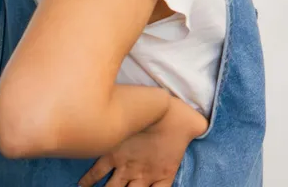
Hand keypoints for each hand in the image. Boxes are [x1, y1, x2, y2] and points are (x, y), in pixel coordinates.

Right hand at [79, 98, 208, 186]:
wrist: (163, 108)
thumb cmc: (182, 117)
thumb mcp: (197, 127)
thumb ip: (200, 129)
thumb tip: (205, 124)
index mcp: (164, 174)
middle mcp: (143, 175)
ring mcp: (127, 166)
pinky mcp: (113, 154)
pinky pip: (97, 172)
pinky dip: (89, 180)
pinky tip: (81, 185)